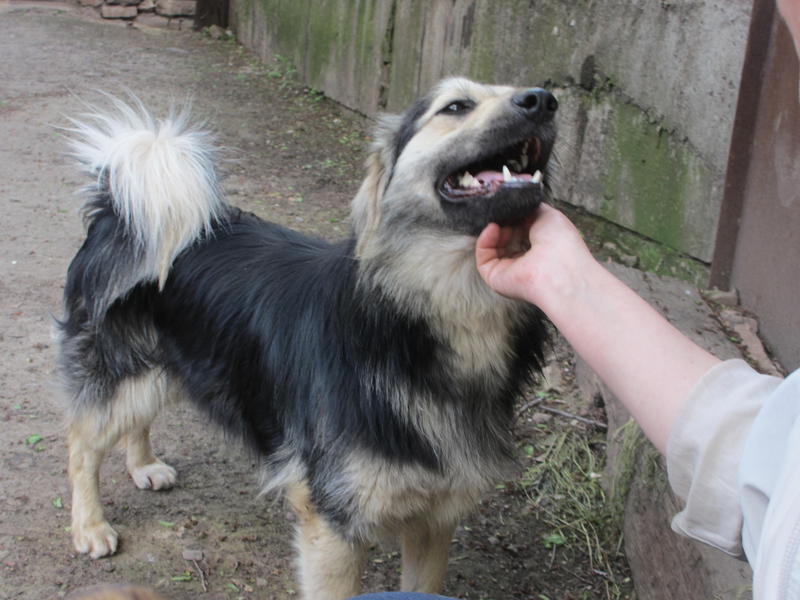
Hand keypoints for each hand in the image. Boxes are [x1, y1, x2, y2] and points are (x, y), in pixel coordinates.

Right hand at [475, 203, 595, 309]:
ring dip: (494, 230)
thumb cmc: (560, 243)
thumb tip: (516, 208)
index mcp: (541, 248)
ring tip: (500, 221)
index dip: (515, 218)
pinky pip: (483, 257)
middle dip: (503, 223)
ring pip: (492, 247)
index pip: (521, 231)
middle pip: (505, 238)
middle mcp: (525, 261)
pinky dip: (484, 240)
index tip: (513, 208)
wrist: (557, 266)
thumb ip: (530, 210)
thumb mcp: (548, 215)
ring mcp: (509, 270)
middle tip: (506, 213)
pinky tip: (493, 227)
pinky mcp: (495, 277)